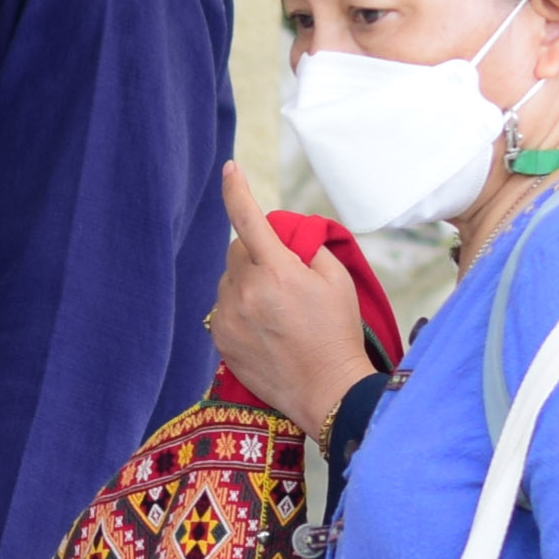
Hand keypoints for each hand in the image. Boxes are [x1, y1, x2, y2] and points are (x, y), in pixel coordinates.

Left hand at [208, 163, 376, 431]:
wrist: (325, 390)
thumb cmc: (337, 333)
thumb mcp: (337, 281)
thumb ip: (308, 248)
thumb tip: (286, 235)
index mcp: (278, 272)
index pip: (249, 220)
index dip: (237, 191)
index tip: (230, 169)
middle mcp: (247, 291)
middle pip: (238, 249)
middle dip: (256, 251)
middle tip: (284, 272)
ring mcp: (229, 316)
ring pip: (229, 279)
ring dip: (247, 281)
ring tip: (278, 310)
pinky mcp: (221, 338)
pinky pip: (224, 306)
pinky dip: (240, 306)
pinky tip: (265, 326)